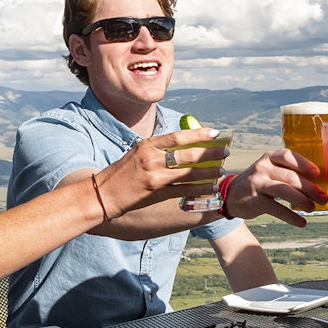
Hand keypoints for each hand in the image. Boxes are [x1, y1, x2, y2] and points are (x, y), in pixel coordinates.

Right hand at [97, 129, 229, 216]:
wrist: (103, 194)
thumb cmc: (122, 172)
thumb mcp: (138, 152)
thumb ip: (158, 148)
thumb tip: (185, 143)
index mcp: (147, 145)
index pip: (178, 136)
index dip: (199, 134)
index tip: (215, 133)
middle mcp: (152, 158)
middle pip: (188, 154)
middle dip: (210, 153)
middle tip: (225, 152)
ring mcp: (155, 176)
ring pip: (189, 172)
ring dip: (209, 171)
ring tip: (221, 170)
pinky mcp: (157, 193)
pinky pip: (184, 189)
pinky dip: (200, 188)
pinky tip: (211, 188)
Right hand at [224, 148, 327, 225]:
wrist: (232, 195)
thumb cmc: (260, 182)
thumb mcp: (270, 171)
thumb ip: (288, 173)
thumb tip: (318, 185)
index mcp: (270, 157)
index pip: (288, 156)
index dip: (304, 164)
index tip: (317, 174)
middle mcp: (262, 167)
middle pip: (290, 176)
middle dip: (309, 188)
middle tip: (323, 198)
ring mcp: (257, 183)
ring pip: (283, 190)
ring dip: (301, 200)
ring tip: (312, 208)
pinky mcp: (254, 200)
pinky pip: (276, 208)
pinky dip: (291, 216)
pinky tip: (301, 222)